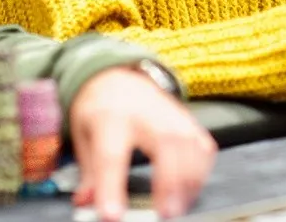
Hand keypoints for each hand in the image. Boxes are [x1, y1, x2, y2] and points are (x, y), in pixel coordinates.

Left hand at [68, 67, 216, 220]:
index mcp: (110, 118)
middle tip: (164, 214)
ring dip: (188, 181)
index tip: (112, 215)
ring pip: (189, 144)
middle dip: (167, 183)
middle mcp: (144, 113)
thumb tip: (87, 203)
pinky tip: (190, 190)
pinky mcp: (188, 120)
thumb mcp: (83, 137)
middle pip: (163, 145)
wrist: (118, 78)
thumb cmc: (101, 111)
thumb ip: (89, 173)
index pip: (110, 156)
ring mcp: (171, 114)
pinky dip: (202, 170)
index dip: (112, 187)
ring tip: (178, 207)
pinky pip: (203, 145)